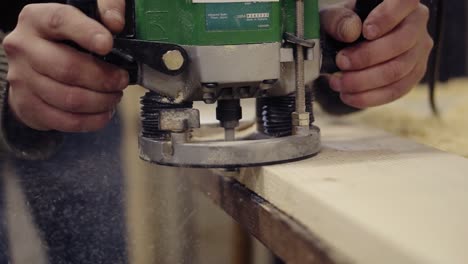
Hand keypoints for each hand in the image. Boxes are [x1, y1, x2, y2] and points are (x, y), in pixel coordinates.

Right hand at [3, 0, 127, 131]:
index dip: (87, 33)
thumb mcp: (84, 14)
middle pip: (67, 68)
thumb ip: (105, 7)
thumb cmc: (66, 39)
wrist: (34, 64)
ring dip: (101, 101)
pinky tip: (104, 112)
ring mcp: (22, 79)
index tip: (108, 44)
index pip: (60, 21)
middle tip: (121, 80)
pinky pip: (65, 121)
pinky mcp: (28, 106)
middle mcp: (24, 47)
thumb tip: (116, 22)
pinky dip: (92, 120)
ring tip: (114, 96)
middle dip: (103, 78)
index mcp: (37, 19)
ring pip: (69, 98)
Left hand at [321, 0, 432, 107]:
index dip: (386, 18)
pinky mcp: (413, 74)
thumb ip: (338, 20)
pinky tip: (349, 96)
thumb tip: (351, 32)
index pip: (404, 3)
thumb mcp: (333, 18)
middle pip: (401, 43)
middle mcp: (416, 23)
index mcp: (401, 3)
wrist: (347, 45)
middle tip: (341, 62)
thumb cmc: (343, 26)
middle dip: (366, 58)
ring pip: (397, 71)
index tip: (365, 32)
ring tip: (338, 82)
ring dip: (363, 81)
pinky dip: (369, 97)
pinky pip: (396, 91)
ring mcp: (419, 50)